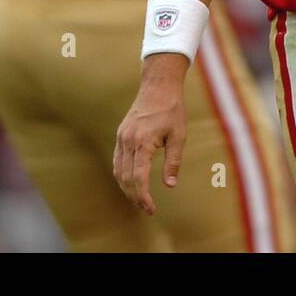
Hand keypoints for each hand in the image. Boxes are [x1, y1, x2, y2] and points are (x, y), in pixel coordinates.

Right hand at [113, 53, 189, 214]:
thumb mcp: (178, 136)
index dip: (143, 196)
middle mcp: (128, 141)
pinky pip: (117, 160)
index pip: (138, 177)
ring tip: (139, 199)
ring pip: (118, 170)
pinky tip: (131, 181)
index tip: (151, 209)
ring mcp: (121, 137)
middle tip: (146, 208)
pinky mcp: (121, 134)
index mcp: (142, 142)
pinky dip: (122, 174)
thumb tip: (170, 185)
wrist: (158, 86)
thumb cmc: (172, 110)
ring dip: (126, 187)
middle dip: (134, 196)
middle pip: (125, 177)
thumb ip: (173, 161)